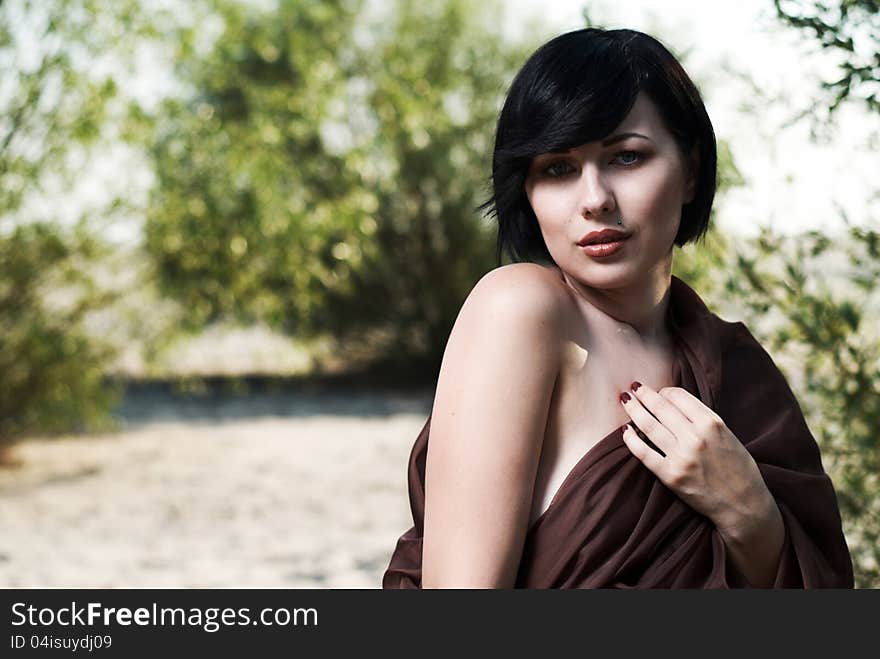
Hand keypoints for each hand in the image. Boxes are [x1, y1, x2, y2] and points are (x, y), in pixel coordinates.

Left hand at [619, 381, 772, 535]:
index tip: (659, 392)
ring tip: (625, 401)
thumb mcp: (728, 435)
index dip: (664, 391)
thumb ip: (704, 419)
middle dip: (644, 394)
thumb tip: (674, 404)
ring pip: (648, 426)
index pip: (679, 396)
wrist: (744, 505)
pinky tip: (626, 431)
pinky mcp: (671, 476)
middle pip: (660, 407)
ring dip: (634, 410)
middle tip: (633, 388)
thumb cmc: (738, 468)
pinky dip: (631, 440)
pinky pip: (644, 453)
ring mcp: (682, 457)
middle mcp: (696, 437)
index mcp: (712, 423)